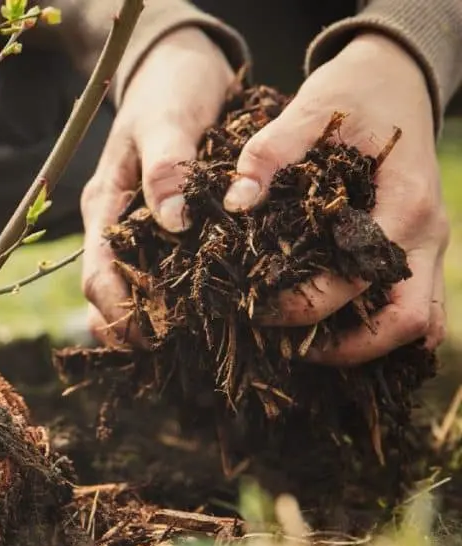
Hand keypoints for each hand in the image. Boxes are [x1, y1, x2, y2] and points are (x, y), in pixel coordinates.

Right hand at [81, 27, 233, 344]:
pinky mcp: (167, 226)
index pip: (97, 274)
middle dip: (132, 327)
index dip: (117, 311)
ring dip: (154, 319)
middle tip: (173, 353)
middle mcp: (117, 224)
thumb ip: (168, 167)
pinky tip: (208, 312)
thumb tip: (173, 222)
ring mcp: (140, 227)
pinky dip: (178, 296)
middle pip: (109, 293)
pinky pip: (165, 271)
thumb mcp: (168, 120)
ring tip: (191, 344)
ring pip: (135, 289)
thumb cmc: (170, 88)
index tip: (151, 336)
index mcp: (105, 205)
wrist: (180, 64)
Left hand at [223, 33, 448, 365]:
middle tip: (286, 347)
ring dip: (367, 346)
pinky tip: (329, 331)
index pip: (360, 278)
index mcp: (405, 203)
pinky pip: (413, 308)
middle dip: (347, 346)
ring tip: (304, 348)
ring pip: (418, 324)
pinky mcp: (418, 250)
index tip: (257, 308)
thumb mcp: (309, 109)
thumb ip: (269, 153)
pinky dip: (378, 329)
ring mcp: (429, 247)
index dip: (307, 304)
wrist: (396, 77)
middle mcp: (426, 235)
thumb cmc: (353, 93)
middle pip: (407, 322)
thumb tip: (236, 202)